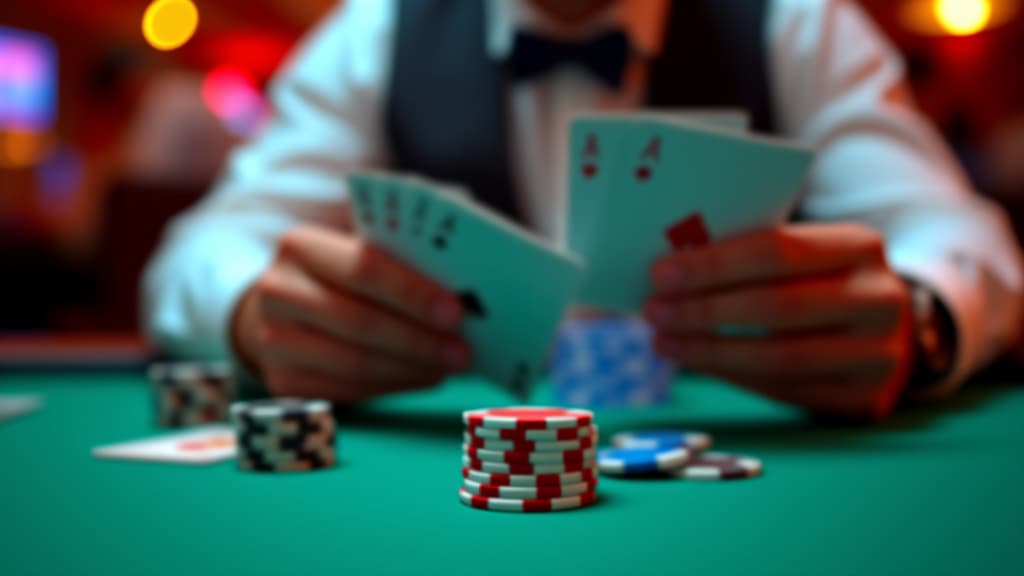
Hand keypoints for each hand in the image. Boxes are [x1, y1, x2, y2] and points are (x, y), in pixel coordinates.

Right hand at [232, 224, 470, 403]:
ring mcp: (273, 341)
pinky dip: (394, 386)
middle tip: (462, 351)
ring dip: (412, 368)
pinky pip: (348, 390)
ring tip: (449, 366)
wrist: (280, 304)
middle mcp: (278, 291)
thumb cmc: (337, 270)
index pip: (362, 268)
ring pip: (355, 363)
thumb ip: (396, 253)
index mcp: (299, 245)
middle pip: (360, 321)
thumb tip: (463, 285)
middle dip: (419, 340)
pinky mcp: (282, 381)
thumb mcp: (355, 244)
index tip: (455, 312)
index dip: (411, 293)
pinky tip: (424, 376)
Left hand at [644, 223, 913, 419]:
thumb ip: (750, 254)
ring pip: (780, 357)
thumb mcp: (802, 252)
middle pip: (777, 306)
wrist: (886, 325)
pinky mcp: (866, 397)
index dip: (715, 264)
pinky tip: (699, 361)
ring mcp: (880, 353)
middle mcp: (879, 298)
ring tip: (664, 340)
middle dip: (705, 310)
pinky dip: (734, 376)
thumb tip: (670, 271)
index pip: (778, 249)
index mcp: (860, 245)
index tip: (660, 273)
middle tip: (654, 310)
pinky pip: (786, 389)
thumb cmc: (819, 279)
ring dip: (710, 351)